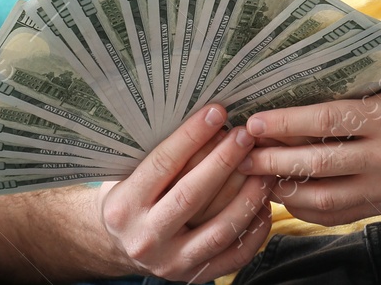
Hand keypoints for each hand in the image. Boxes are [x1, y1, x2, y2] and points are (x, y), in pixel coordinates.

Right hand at [100, 104, 273, 281]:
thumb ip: (159, 153)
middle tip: (245, 135)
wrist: (116, 246)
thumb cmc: (129, 197)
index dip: (192, 136)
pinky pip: (233, 256)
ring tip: (264, 167)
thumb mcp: (128, 173)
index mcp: (124, 206)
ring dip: (247, 195)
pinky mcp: (192, 277)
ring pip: (219, 229)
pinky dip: (253, 230)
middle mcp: (145, 238)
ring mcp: (170, 263)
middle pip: (192, 195)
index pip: (162, 165)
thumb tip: (205, 116)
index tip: (217, 112)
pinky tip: (264, 204)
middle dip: (223, 160)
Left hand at [235, 69, 380, 226]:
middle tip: (244, 154)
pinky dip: (308, 208)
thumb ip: (345, 95)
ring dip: (286, 188)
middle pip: (320, 163)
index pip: (326, 120)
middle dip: (274, 160)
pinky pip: (340, 215)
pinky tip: (287, 194)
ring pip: (326, 197)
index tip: (255, 122)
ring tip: (259, 176)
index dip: (286, 123)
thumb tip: (287, 98)